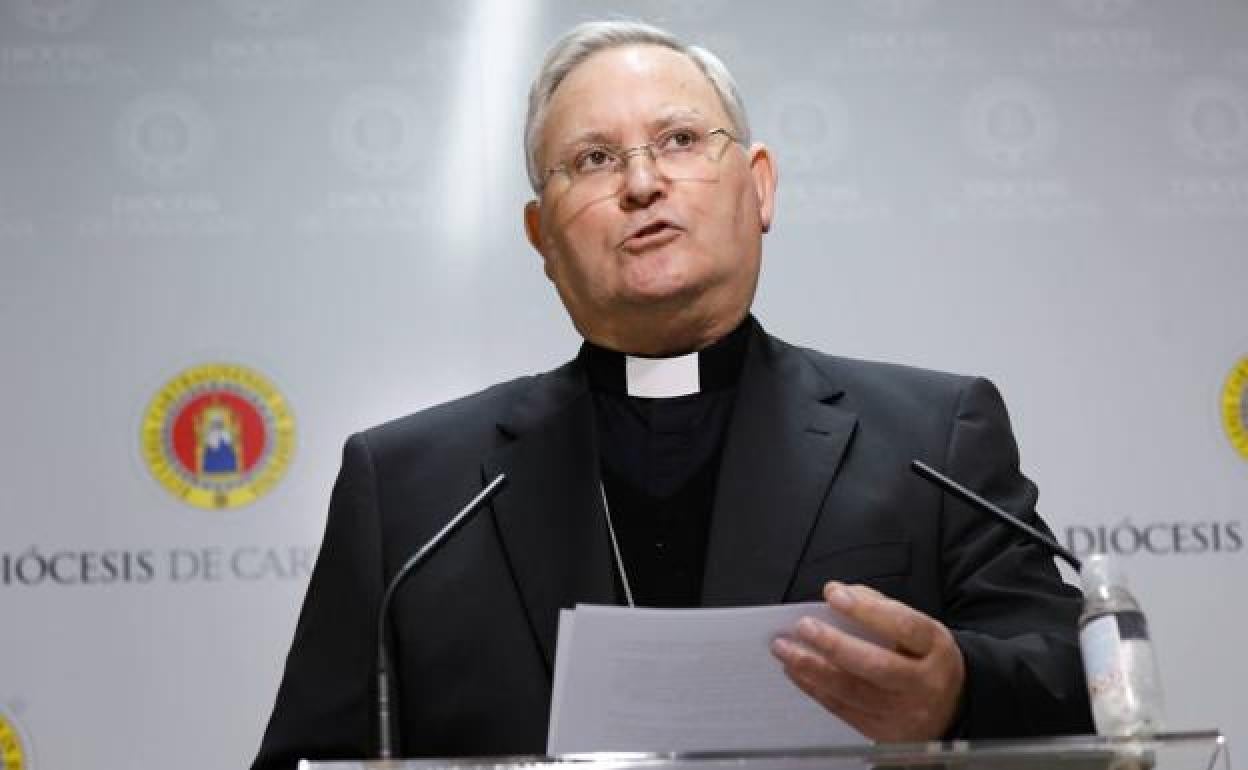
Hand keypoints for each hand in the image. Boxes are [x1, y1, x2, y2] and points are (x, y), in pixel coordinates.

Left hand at [770, 581, 965, 741]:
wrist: (952, 706)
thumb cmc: (924, 657)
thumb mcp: (918, 628)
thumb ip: (880, 607)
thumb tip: (837, 593)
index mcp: (935, 647)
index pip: (903, 626)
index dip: (866, 610)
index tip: (833, 595)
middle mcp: (924, 683)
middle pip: (876, 665)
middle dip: (834, 645)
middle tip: (803, 627)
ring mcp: (905, 712)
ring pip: (853, 691)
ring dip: (812, 668)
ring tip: (785, 649)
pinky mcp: (884, 732)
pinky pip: (844, 709)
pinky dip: (815, 689)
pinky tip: (796, 671)